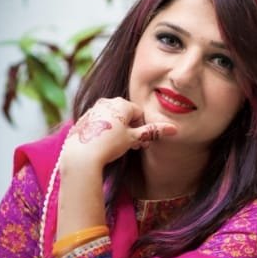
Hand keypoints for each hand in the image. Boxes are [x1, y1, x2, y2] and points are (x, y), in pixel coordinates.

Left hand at [61, 98, 176, 169]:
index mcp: (121, 104)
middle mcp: (106, 102)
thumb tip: (174, 129)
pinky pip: (99, 124)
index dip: (142, 129)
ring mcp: (93, 110)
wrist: (82, 155)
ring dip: (118, 131)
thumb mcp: (134, 138)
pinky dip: (104, 133)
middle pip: (125, 115)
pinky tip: (103, 146)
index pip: (139, 113)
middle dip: (131, 130)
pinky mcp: (83, 120)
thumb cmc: (110, 144)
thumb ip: (153, 132)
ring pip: (112, 119)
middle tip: (131, 147)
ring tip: (117, 148)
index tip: (140, 143)